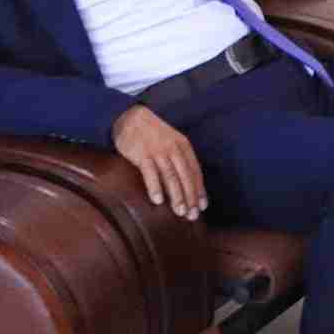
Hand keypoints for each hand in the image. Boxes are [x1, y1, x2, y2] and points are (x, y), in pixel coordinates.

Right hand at [113, 104, 206, 218]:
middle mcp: (174, 149)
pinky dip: (155, 187)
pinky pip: (150, 173)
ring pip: (171, 176)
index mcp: (184, 146)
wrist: (130, 117)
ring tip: (180, 212)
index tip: (202, 206)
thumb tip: (185, 183)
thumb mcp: (171, 142)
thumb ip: (178, 159)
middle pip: (186, 176)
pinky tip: (158, 200)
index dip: (199, 190)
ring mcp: (158, 151)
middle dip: (191, 197)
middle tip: (192, 215)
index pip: (195, 171)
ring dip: (177, 195)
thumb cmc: (152, 133)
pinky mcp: (142, 154)